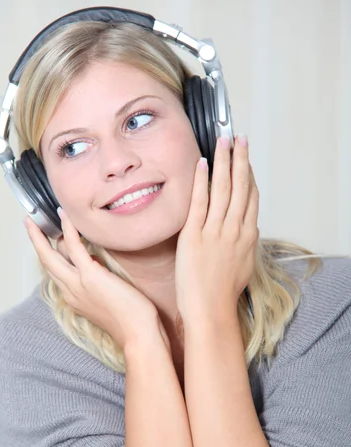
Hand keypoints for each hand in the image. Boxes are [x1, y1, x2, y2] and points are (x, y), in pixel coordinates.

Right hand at [24, 209, 158, 349]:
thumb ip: (98, 284)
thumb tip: (96, 264)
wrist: (137, 334)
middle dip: (35, 243)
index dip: (51, 255)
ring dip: (39, 236)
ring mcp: (78, 283)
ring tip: (34, 219)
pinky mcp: (91, 275)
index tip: (47, 243)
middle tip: (28, 225)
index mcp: (74, 298)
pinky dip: (68, 229)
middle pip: (46, 264)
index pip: (57, 273)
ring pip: (51, 256)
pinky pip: (74, 247)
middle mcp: (71, 291)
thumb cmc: (131, 321)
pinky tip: (64, 215)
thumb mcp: (108, 301)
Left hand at [175, 135, 258, 323]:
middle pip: (241, 186)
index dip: (249, 174)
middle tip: (239, 138)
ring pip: (224, 188)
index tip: (246, 158)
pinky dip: (202, 181)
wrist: (210, 309)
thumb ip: (245, 245)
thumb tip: (247, 231)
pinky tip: (202, 163)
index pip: (251, 197)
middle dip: (240, 159)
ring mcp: (216, 231)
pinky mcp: (195, 235)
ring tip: (224, 141)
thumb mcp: (243, 266)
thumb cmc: (223, 293)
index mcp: (248, 236)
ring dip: (224, 161)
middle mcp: (235, 229)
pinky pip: (200, 202)